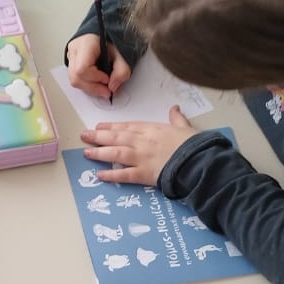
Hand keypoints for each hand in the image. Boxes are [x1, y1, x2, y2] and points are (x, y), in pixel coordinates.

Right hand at [67, 33, 130, 97]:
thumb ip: (122, 70)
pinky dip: (88, 84)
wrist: (108, 29)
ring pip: (74, 80)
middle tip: (107, 91)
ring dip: (90, 88)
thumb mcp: (122, 52)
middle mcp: (75, 50)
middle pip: (76, 77)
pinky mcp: (73, 62)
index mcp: (86, 43)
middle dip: (93, 88)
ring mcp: (71, 56)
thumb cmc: (113, 38)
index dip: (95, 78)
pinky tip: (97, 82)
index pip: (82, 68)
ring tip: (103, 86)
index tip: (107, 79)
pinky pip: (76, 78)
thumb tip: (113, 87)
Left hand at [80, 105, 197, 184]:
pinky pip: (124, 175)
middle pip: (116, 138)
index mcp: (152, 129)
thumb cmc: (193, 144)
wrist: (199, 160)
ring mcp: (142, 158)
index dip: (111, 127)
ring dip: (99, 153)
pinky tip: (100, 175)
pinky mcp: (145, 174)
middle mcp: (143, 142)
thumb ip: (176, 118)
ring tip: (86, 153)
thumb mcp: (184, 127)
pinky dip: (111, 175)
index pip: (127, 126)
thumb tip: (175, 108)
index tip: (98, 126)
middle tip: (84, 136)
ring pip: (115, 153)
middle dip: (98, 137)